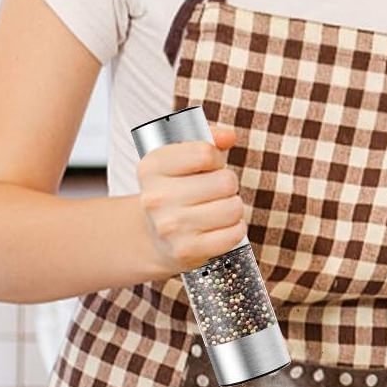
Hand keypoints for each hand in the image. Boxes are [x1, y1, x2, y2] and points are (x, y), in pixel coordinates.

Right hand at [137, 122, 247, 275]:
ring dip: (232, 208)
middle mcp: (156, 198)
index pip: (205, 153)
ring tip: (215, 209)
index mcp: (152, 167)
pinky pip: (234, 233)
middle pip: (225, 181)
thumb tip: (228, 136)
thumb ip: (208, 139)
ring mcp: (170, 227)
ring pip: (233, 208)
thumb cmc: (176, 190)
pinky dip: (234, 230)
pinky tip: (218, 228)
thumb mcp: (182, 158)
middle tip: (213, 192)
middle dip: (227, 184)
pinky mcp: (186, 251)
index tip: (208, 166)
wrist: (154, 236)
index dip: (215, 158)